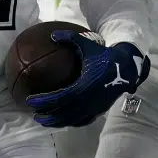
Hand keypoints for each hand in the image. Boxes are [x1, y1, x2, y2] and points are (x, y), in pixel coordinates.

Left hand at [26, 30, 149, 127]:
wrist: (127, 68)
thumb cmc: (104, 55)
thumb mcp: (88, 45)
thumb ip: (70, 38)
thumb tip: (52, 35)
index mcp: (84, 86)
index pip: (59, 98)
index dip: (44, 101)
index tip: (30, 100)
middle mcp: (89, 100)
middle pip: (64, 114)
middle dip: (48, 117)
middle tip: (34, 116)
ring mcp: (95, 107)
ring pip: (73, 120)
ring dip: (58, 122)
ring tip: (45, 122)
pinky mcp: (100, 110)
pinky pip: (83, 120)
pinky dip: (72, 122)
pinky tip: (64, 121)